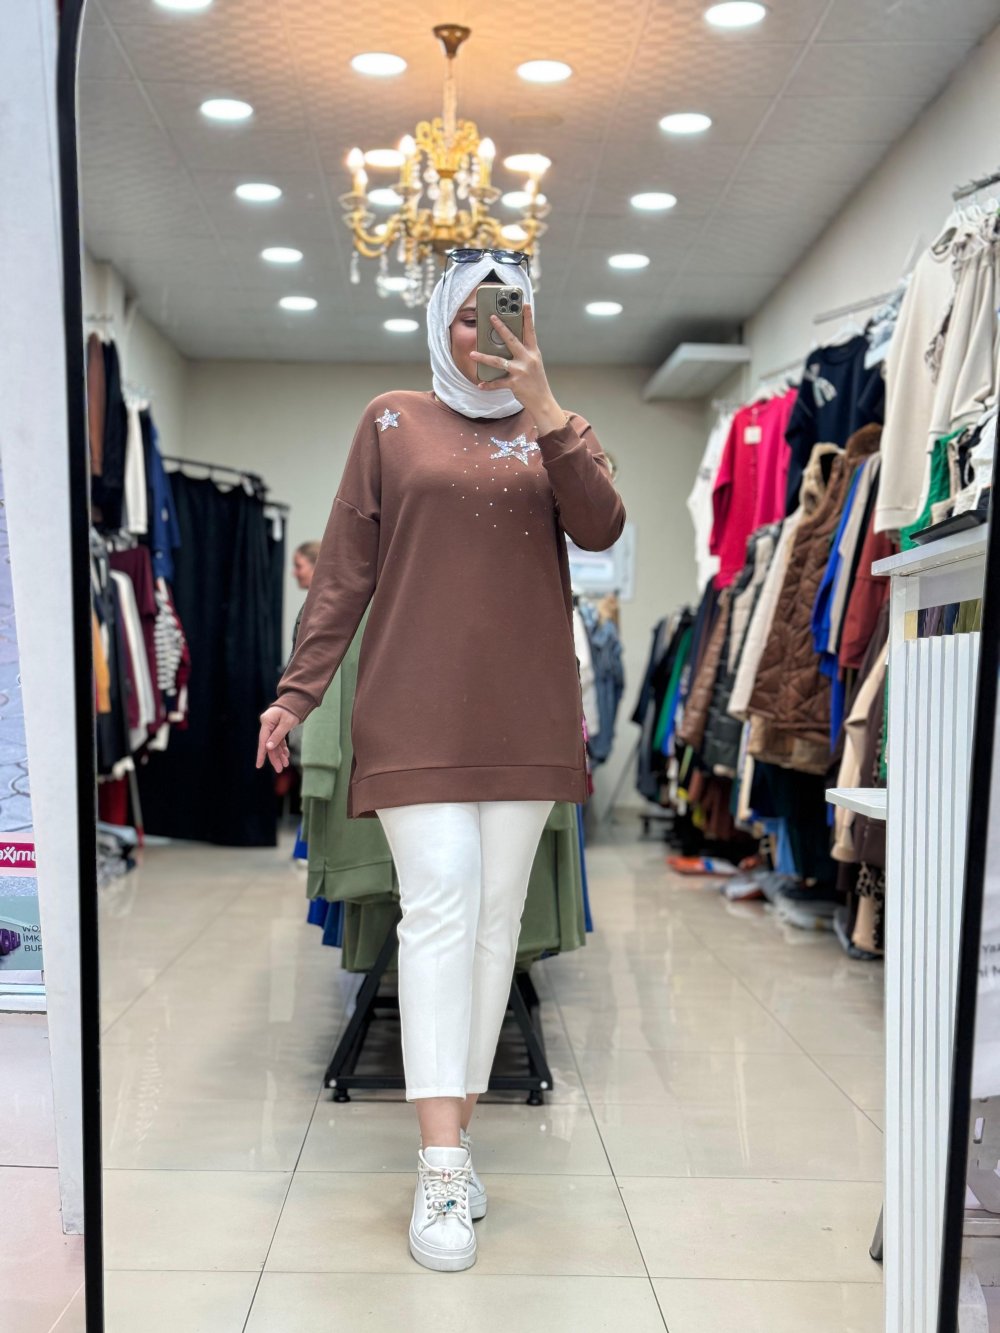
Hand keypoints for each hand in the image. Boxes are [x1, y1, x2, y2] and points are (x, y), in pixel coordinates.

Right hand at [256, 705, 297, 772]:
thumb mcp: (287, 723)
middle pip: (269, 744)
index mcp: (267, 722)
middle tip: (280, 769)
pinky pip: (278, 741)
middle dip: (275, 757)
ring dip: (279, 754)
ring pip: (274, 744)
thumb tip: (268, 748)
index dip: (261, 754)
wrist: (297, 700)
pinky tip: (286, 756)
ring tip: (285, 764)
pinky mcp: (277, 728)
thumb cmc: (292, 710)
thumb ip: (277, 736)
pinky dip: (282, 748)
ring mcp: (271, 726)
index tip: (259, 766)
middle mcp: (267, 725)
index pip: (263, 740)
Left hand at [470, 305, 560, 425]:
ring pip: (498, 361)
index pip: (531, 332)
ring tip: (472, 354)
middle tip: (491, 317)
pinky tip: (480, 384)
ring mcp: (521, 371)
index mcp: (533, 353)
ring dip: (484, 358)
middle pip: (512, 340)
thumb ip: (524, 352)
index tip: (525, 304)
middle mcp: (528, 359)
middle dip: (501, 328)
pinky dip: (488, 385)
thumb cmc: (536, 381)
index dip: (528, 317)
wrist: (543, 401)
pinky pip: (498, 383)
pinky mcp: (515, 384)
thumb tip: (508, 342)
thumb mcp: (534, 363)